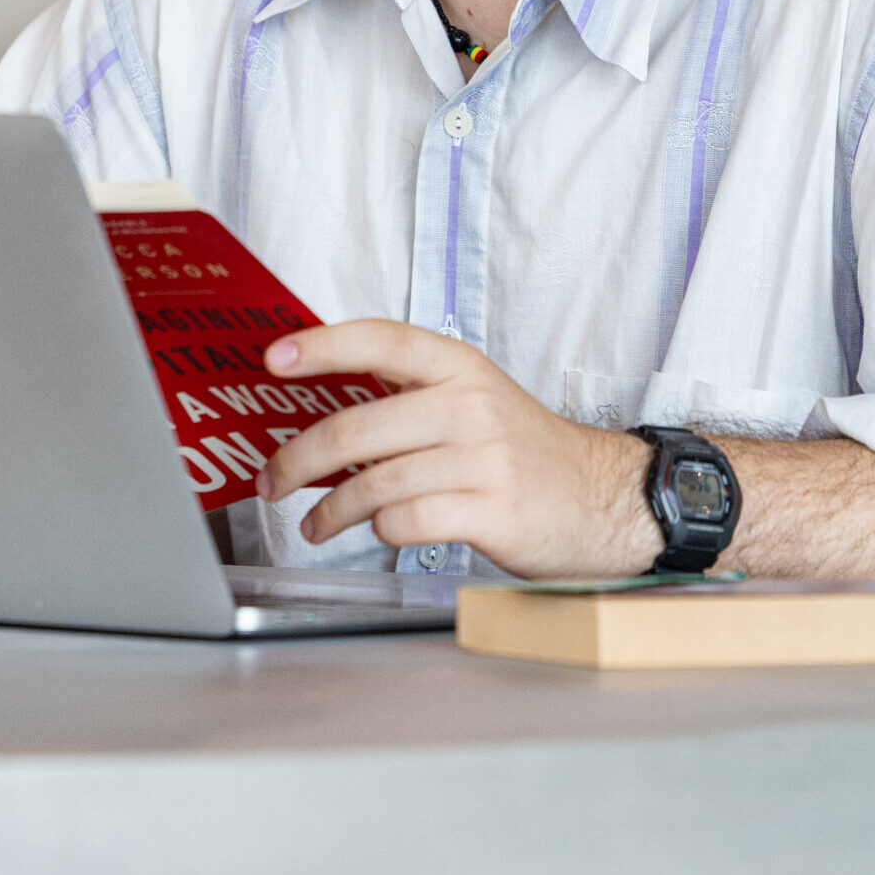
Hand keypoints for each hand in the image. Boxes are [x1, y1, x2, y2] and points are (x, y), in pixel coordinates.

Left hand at [253, 319, 659, 577]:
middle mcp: (470, 405)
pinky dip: (380, 531)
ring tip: (314, 526)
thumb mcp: (475, 400)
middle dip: (298, 458)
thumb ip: (411, 395)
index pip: (381, 340)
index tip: (274, 358)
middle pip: (358, 425)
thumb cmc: (524, 453)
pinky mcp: (491, 509)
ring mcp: (483, 458)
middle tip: (272, 479)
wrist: (602, 497)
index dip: (322, 345)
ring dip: (330, 511)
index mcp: (461, 368)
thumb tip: (326, 395)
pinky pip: (406, 521)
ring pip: (374, 482)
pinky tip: (378, 534)